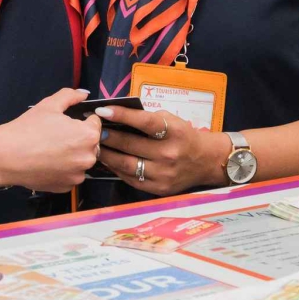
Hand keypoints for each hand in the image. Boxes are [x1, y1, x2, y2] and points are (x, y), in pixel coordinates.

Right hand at [0, 88, 100, 192]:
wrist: (5, 156)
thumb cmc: (28, 128)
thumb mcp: (49, 105)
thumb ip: (70, 96)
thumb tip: (84, 93)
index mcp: (88, 135)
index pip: (95, 123)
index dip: (81, 120)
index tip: (66, 123)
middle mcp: (88, 157)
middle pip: (91, 144)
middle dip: (79, 139)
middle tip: (56, 136)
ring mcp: (78, 175)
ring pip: (81, 160)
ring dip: (73, 155)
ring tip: (51, 150)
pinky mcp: (67, 187)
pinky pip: (71, 174)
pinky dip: (64, 170)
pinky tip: (48, 163)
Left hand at [95, 107, 227, 195]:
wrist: (206, 161)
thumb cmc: (184, 136)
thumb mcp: (172, 120)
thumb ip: (148, 118)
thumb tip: (116, 114)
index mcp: (174, 132)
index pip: (144, 122)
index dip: (122, 115)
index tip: (102, 110)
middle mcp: (169, 154)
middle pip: (131, 145)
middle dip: (107, 136)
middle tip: (92, 129)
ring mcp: (163, 174)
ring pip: (126, 165)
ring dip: (107, 154)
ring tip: (95, 146)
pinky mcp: (158, 188)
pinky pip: (131, 178)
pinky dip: (116, 169)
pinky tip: (109, 160)